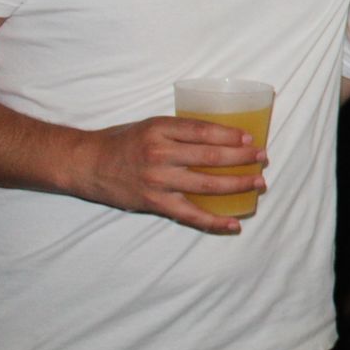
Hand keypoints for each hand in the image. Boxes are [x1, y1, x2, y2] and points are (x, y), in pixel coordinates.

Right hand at [71, 117, 266, 233]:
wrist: (87, 164)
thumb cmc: (123, 142)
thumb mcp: (151, 125)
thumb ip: (181, 131)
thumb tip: (221, 136)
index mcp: (160, 130)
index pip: (203, 131)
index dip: (230, 135)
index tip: (251, 138)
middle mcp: (160, 154)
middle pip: (211, 156)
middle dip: (243, 158)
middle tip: (263, 158)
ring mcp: (158, 181)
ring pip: (207, 184)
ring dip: (237, 185)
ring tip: (258, 183)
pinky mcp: (155, 203)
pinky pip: (190, 215)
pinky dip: (214, 221)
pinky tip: (234, 223)